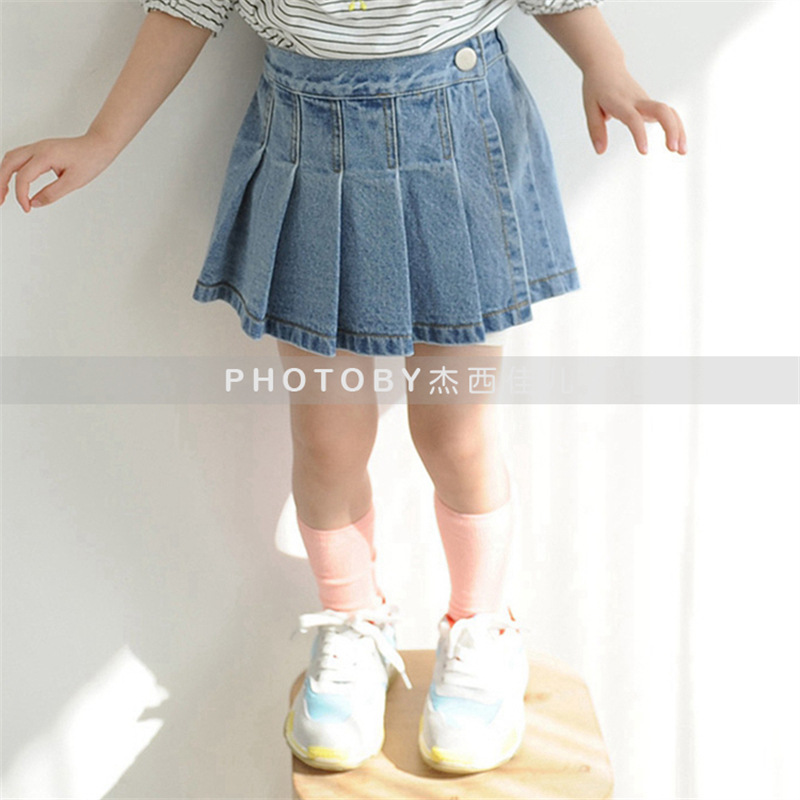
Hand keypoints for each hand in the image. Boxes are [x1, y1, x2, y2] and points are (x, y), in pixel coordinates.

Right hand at [0, 129, 119, 212]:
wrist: (98, 145)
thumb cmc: (90, 160)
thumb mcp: (74, 182)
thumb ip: (53, 193)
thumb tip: (35, 203)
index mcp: (45, 155)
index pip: (23, 176)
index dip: (21, 195)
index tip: (27, 208)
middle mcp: (37, 148)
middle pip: (8, 163)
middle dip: (1, 183)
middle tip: (0, 201)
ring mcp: (37, 147)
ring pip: (10, 158)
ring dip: (2, 174)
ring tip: (3, 193)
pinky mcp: (40, 149)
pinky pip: (18, 157)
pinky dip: (11, 169)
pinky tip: (13, 182)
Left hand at [582, 63, 686, 155]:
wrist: (607, 66)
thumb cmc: (597, 88)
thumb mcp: (590, 108)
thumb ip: (595, 130)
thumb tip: (600, 151)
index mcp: (621, 102)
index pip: (633, 118)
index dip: (640, 134)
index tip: (644, 151)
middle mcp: (637, 101)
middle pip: (661, 110)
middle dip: (671, 129)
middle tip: (673, 149)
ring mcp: (646, 102)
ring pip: (669, 112)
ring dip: (678, 130)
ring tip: (682, 151)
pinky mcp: (650, 105)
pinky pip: (668, 114)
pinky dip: (676, 127)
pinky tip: (678, 144)